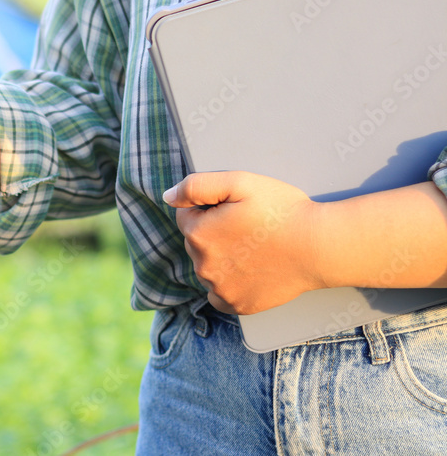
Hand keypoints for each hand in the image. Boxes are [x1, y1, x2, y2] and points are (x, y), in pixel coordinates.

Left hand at [163, 171, 326, 314]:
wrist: (319, 246)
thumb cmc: (281, 211)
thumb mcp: (239, 182)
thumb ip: (196, 185)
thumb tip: (168, 196)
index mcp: (197, 233)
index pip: (186, 215)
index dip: (211, 208)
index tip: (237, 209)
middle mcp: (202, 265)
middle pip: (196, 242)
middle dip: (214, 232)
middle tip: (250, 227)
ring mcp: (219, 289)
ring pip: (207, 267)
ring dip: (221, 257)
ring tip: (255, 247)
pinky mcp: (237, 305)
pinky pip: (218, 294)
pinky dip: (228, 283)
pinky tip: (250, 270)